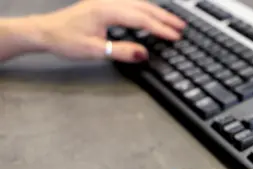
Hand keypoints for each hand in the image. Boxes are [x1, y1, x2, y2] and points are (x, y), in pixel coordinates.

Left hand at [31, 0, 184, 61]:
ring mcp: (107, 1)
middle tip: (181, 27)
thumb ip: (122, 51)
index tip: (175, 36)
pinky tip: (151, 15)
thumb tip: (144, 54)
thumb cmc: (65, 39)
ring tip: (172, 21)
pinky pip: (131, 3)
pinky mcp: (104, 4)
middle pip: (144, 7)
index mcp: (107, 10)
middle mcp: (108, 1)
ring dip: (157, 12)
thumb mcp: (94, 50)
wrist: (45, 31)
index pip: (141, 19)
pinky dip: (146, 10)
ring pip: (139, 3)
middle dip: (164, 17)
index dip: (160, 28)